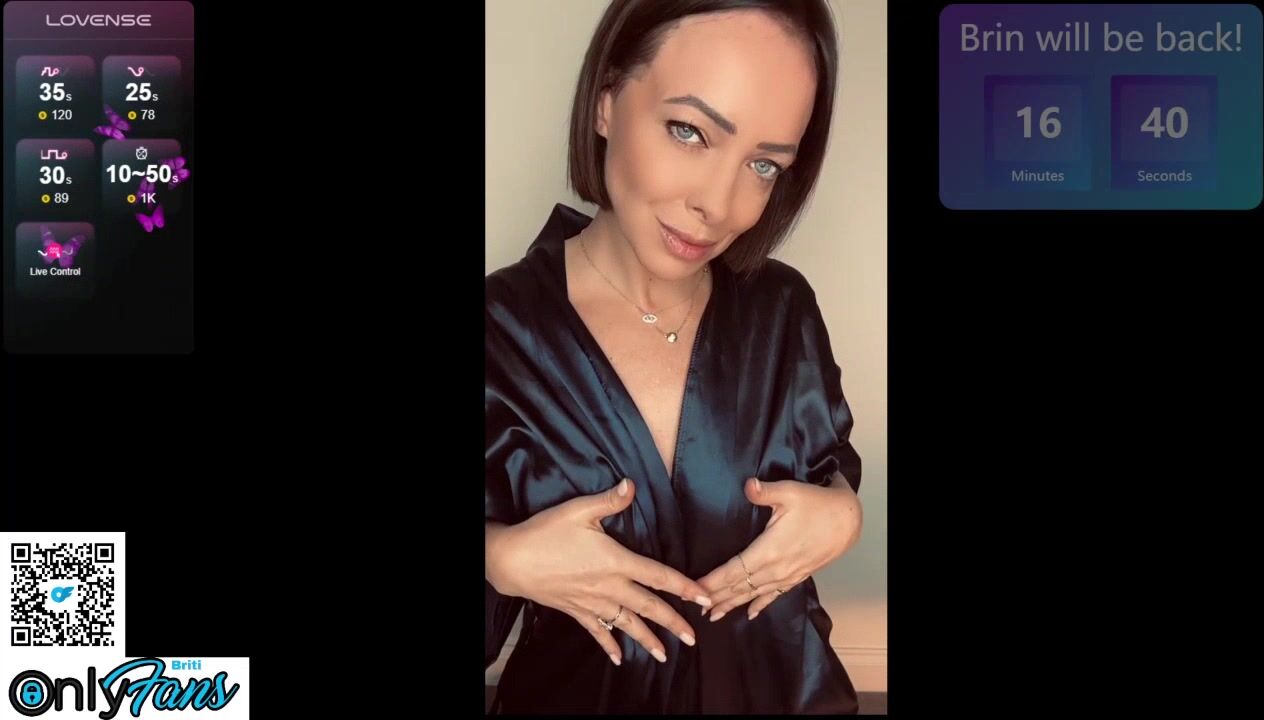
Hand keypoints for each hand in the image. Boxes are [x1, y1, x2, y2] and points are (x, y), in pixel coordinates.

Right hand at [485, 478, 712, 665]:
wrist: (512, 560)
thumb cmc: (545, 532)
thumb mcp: (577, 510)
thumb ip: (609, 501)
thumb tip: (632, 485)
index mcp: (615, 561)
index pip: (658, 575)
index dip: (684, 587)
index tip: (704, 598)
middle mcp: (608, 586)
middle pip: (648, 606)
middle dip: (673, 622)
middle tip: (693, 637)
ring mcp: (592, 602)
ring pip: (626, 623)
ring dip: (646, 639)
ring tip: (664, 654)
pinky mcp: (576, 610)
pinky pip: (596, 631)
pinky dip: (608, 644)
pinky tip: (618, 657)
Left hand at [697, 474, 861, 621]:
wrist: (848, 520)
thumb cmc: (818, 504)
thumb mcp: (791, 492)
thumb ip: (765, 492)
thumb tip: (748, 485)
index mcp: (769, 550)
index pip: (733, 571)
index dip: (712, 582)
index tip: (692, 591)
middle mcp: (776, 569)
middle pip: (739, 587)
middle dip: (715, 597)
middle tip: (692, 606)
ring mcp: (787, 575)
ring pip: (754, 594)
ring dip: (733, 604)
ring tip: (713, 615)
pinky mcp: (797, 576)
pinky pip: (774, 595)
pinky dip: (760, 605)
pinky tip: (750, 614)